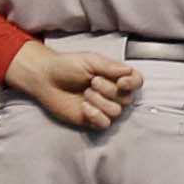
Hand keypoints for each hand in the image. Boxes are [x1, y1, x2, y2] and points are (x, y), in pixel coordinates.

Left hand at [7, 41, 136, 132]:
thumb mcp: (90, 60)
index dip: (133, 83)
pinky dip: (95, 115)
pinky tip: (84, 107)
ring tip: (85, 93)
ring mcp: (103, 107)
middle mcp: (113, 93)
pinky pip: (105, 124)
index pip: (137, 81)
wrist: (46, 79)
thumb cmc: (66, 66)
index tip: (121, 81)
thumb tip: (128, 71)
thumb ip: (110, 67)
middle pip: (127, 99)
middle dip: (109, 90)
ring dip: (100, 102)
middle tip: (92, 82)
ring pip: (116, 112)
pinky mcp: (92, 120)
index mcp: (115, 76)